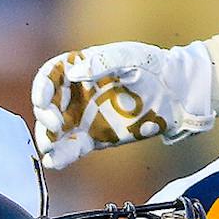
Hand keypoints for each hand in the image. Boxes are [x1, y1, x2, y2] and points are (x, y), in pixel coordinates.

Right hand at [31, 42, 215, 169]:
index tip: (42, 100)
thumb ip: (101, 61)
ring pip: (55, 130)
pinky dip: (61, 155)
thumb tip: (73, 72)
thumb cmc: (153, 67)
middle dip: (44, 115)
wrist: (176, 93)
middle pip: (48, 105)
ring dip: (47, 138)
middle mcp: (77, 94)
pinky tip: (54, 161)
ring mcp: (84, 117)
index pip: (50, 76)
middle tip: (54, 124)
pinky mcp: (95, 138)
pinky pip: (72, 148)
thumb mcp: (129, 56)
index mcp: (80, 69)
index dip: (41, 87)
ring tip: (49, 147)